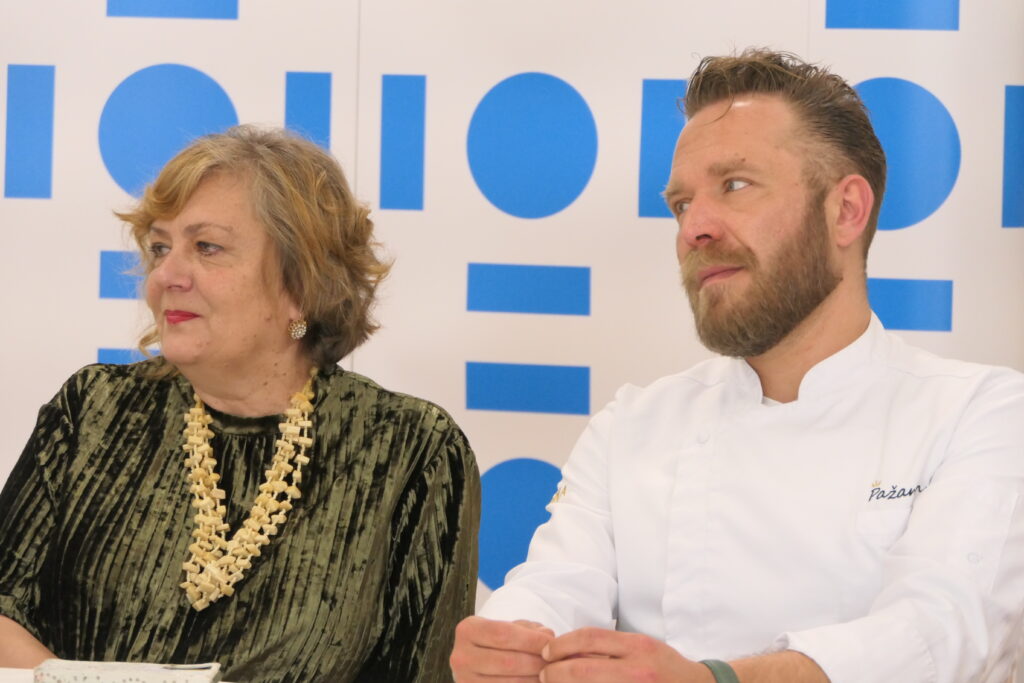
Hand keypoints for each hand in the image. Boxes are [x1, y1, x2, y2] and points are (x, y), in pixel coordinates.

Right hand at [450, 616, 555, 681]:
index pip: (503, 634)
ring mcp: (465, 681)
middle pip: (507, 662)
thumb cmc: (500, 642)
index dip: (531, 640)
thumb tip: (548, 637)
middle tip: (555, 663)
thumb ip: (530, 630)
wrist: (478, 662)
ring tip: (550, 675)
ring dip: (534, 680)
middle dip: (536, 663)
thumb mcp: (511, 628)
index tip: (552, 643)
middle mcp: (461, 657)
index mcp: (468, 630)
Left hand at [539, 627, 714, 682]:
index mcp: (638, 646)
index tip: (547, 651)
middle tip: (543, 674)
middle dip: (555, 672)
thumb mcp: (640, 646)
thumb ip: (608, 648)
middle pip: (582, 669)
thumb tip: (565, 650)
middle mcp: (638, 669)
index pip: (589, 637)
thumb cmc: (664, 667)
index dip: (561, 643)